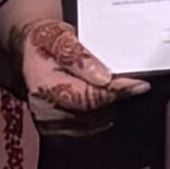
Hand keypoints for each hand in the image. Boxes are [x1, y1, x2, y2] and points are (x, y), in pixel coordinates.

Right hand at [0, 0, 146, 134]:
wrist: (29, 53)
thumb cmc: (45, 42)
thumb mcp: (60, 36)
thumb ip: (80, 57)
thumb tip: (104, 78)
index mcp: (44, 85)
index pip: (88, 96)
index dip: (117, 91)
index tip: (140, 85)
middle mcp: (44, 109)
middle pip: (94, 113)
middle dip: (114, 98)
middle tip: (126, 82)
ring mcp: (48, 124)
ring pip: (94, 124)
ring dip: (107, 107)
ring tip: (107, 88)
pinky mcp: (55, 132)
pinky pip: (88, 131)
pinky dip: (98, 116)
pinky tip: (98, 101)